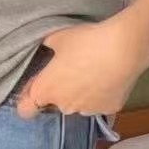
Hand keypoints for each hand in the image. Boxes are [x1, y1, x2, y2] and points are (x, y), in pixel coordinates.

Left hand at [16, 15, 148, 120]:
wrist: (123, 48)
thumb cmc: (85, 41)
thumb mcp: (58, 37)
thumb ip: (47, 47)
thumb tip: (48, 48)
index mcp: (46, 90)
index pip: (25, 110)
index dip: (29, 99)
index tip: (38, 86)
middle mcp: (64, 106)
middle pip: (56, 104)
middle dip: (61, 90)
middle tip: (73, 69)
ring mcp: (88, 110)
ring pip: (80, 105)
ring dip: (82, 93)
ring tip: (95, 71)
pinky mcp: (109, 109)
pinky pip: (100, 103)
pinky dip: (103, 94)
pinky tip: (110, 77)